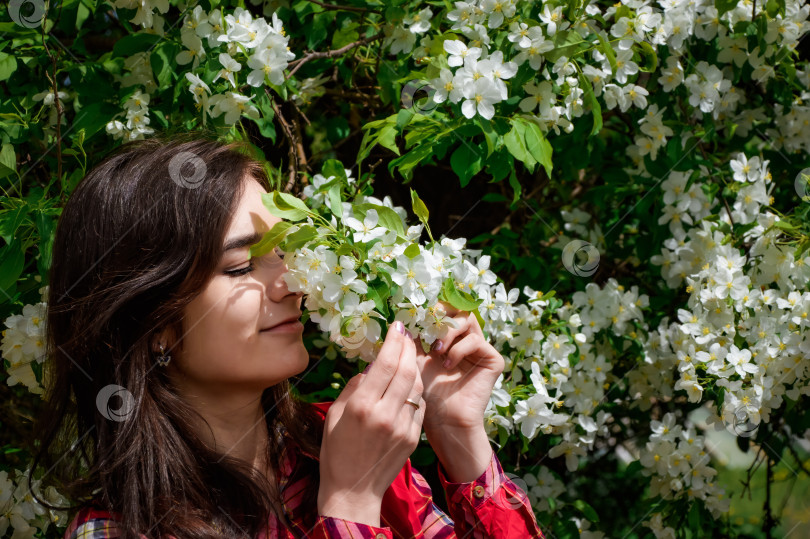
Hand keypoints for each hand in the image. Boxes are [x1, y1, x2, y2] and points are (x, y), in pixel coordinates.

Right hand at [317, 321, 424, 526]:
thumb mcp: (335, 415)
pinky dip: (414, 390)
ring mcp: (403, 427)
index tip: (397, 325)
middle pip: (406, 370)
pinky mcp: (413, 438)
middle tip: (407, 333)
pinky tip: (409, 383)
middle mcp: (385, 414)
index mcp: (362, 406)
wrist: (354, 491)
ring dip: (414, 366)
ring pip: (417, 386)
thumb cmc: (336, 452)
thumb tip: (373, 368)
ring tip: (409, 354)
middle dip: (408, 347)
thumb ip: (355, 387)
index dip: (394, 341)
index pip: (385, 364)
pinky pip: (418, 405)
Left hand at [411, 303, 502, 481]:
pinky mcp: (493, 361)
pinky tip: (448, 365)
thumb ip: (413, 340)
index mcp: (450, 339)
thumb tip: (404, 319)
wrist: (444, 421)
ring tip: (437, 350)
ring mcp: (481, 350)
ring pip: (468, 320)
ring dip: (449, 332)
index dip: (433, 309)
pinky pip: (477, 341)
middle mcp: (466, 341)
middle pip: (458, 310)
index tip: (418, 315)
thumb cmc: (428, 394)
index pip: (445, 312)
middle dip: (441, 316)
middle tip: (428, 326)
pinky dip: (459, 349)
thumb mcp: (415, 361)